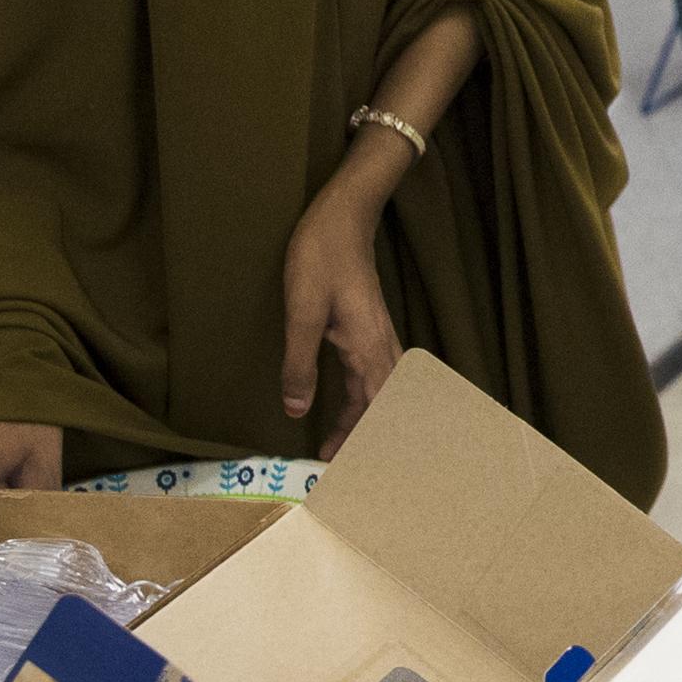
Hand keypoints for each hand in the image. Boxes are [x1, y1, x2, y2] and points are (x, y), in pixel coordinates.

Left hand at [278, 179, 405, 458]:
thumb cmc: (321, 258)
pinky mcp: (370, 327)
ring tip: (341, 439)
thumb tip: (297, 410)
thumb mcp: (301, 311)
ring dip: (366, 417)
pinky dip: (366, 397)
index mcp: (367, 349)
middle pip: (384, 405)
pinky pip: (376, 374)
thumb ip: (299, 363)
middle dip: (365, 436)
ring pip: (382, 390)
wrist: (343, 217)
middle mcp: (381, 346)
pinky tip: (351, 399)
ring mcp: (379, 335)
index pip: (373, 409)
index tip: (335, 464)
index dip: (356, 439)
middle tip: (336, 460)